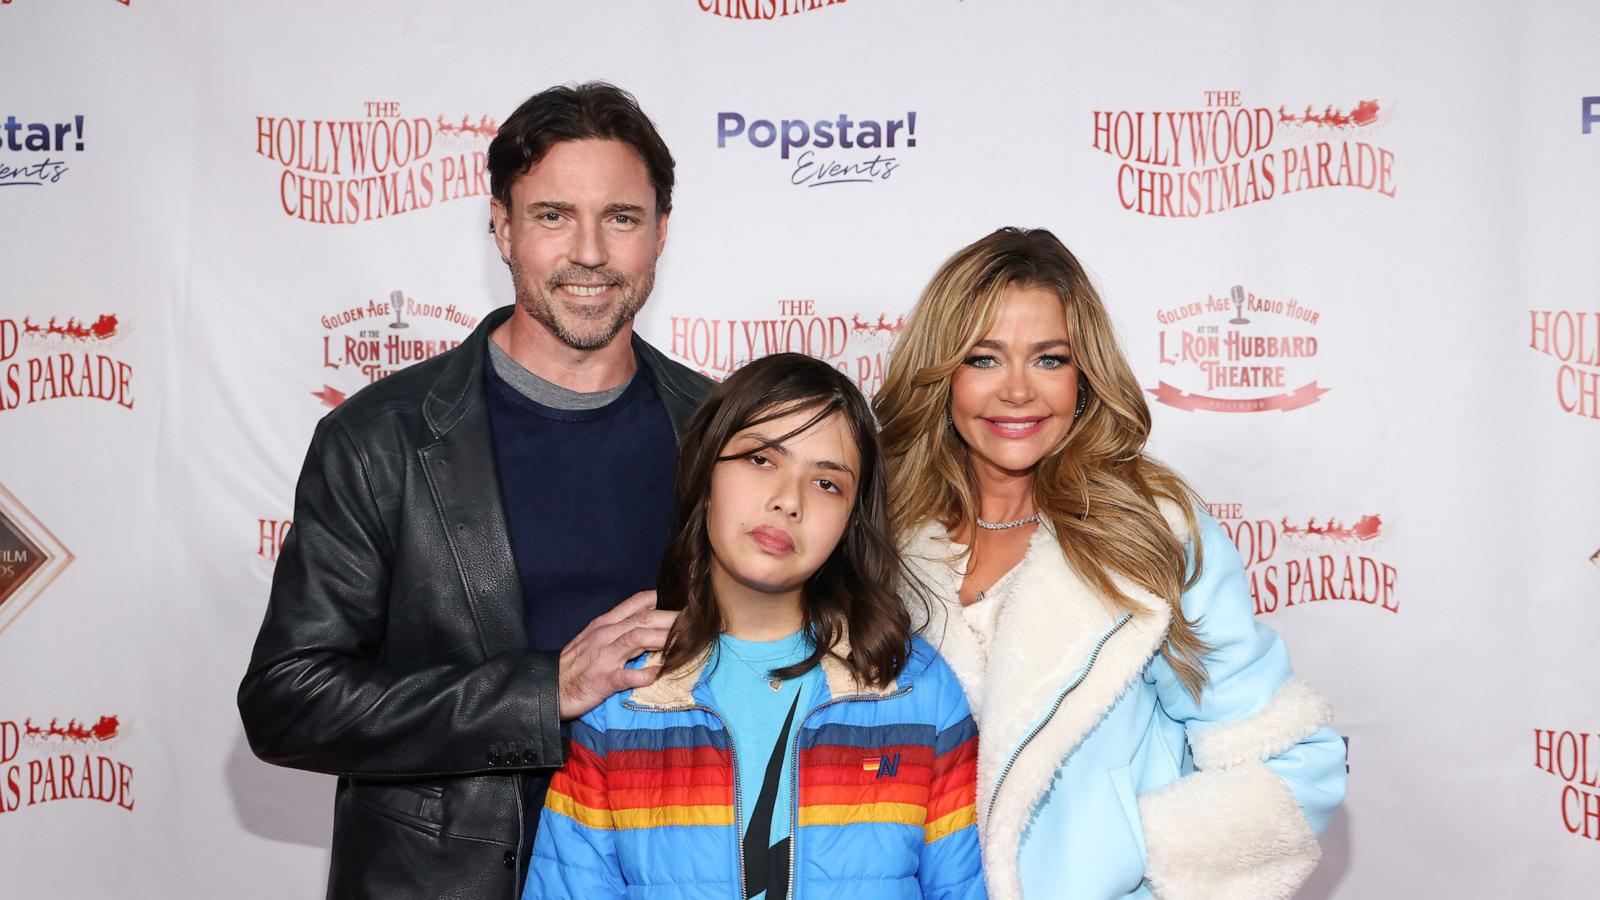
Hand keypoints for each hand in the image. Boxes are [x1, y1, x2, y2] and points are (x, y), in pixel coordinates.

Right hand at [558, 591, 678, 720]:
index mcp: (605, 624)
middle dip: (672, 617)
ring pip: (638, 639)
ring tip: (686, 641)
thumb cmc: (575, 665)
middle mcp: (606, 635)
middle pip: (644, 618)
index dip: (663, 598)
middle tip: (696, 620)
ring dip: (665, 639)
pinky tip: (659, 674)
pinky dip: (645, 674)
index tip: (685, 600)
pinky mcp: (603, 679)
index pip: (637, 602)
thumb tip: (647, 624)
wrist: (549, 687)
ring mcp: (604, 656)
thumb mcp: (594, 639)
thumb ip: (618, 629)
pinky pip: (627, 675)